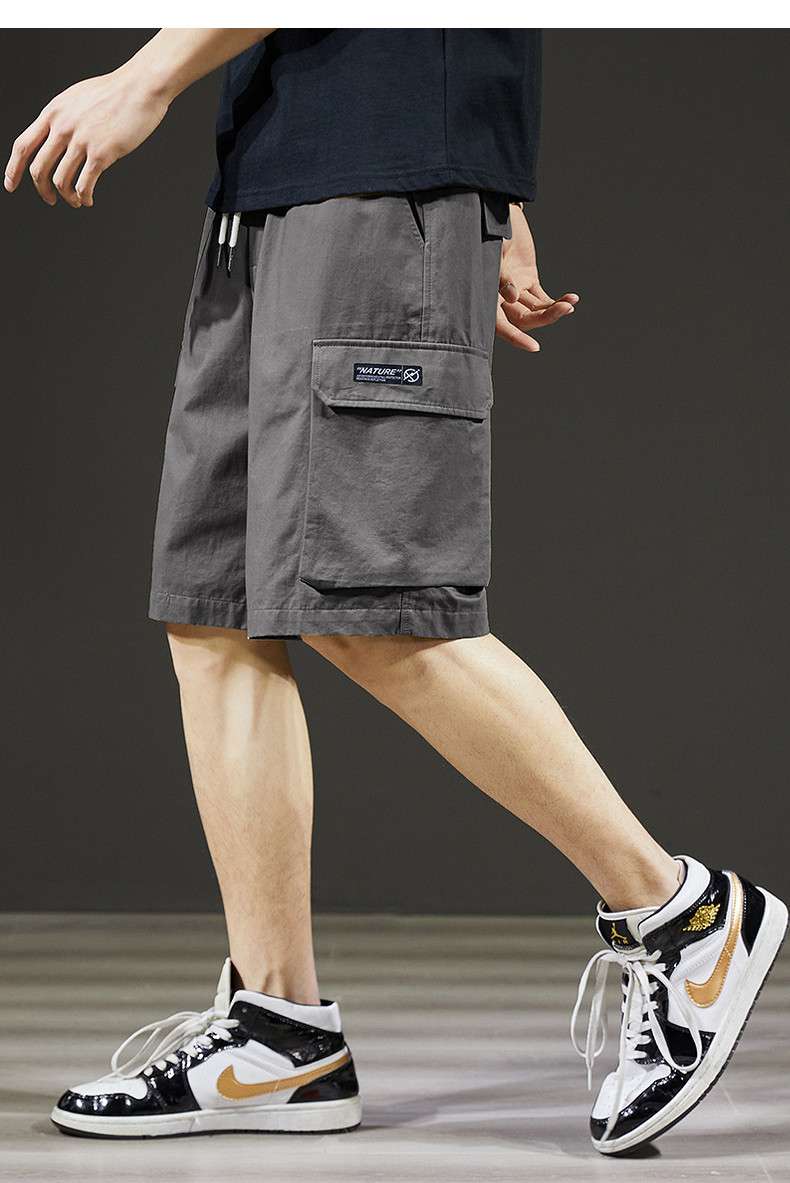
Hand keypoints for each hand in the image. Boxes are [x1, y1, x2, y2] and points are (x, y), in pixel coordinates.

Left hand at [3, 64, 169, 207]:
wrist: (140, 87)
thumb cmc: (115, 92)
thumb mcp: (76, 98)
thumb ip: (63, 117)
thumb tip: (57, 135)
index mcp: (53, 113)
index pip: (23, 145)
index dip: (13, 168)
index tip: (10, 184)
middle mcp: (63, 127)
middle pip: (38, 168)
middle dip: (41, 190)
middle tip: (49, 199)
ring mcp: (81, 140)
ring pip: (60, 180)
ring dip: (66, 197)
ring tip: (76, 201)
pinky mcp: (102, 153)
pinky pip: (84, 185)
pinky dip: (83, 197)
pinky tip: (88, 200)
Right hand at [497, 205, 578, 350]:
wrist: (499, 210)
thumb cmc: (488, 231)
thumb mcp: (493, 253)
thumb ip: (501, 277)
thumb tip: (512, 297)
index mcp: (486, 295)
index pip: (501, 325)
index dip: (516, 338)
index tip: (534, 347)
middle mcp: (500, 298)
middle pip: (523, 319)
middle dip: (545, 318)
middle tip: (564, 309)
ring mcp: (515, 290)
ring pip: (536, 310)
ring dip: (554, 309)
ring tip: (571, 302)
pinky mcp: (528, 280)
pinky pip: (543, 298)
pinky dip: (557, 300)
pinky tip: (571, 299)